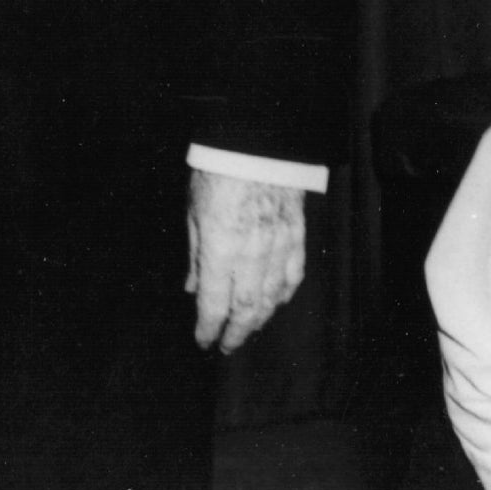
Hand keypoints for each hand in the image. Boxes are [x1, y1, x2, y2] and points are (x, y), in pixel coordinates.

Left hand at [187, 171, 307, 353]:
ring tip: (248, 330)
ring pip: (272, 297)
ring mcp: (278, 245)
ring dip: (260, 319)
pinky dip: (284, 294)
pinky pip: (294, 274)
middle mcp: (251, 253)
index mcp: (221, 249)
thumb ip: (196, 256)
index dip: (209, 329)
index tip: (203, 342)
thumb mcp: (194, 214)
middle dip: (235, 332)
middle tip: (227, 346)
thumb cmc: (218, 174)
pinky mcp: (297, 234)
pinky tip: (276, 302)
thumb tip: (193, 288)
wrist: (257, 143)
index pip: (215, 304)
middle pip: (246, 308)